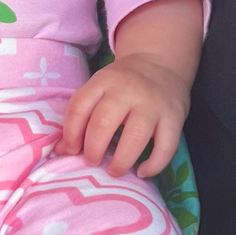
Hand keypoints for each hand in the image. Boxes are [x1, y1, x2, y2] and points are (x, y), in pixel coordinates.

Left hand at [60, 52, 190, 177]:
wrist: (160, 62)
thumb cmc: (123, 83)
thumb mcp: (98, 89)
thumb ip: (80, 116)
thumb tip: (61, 150)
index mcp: (104, 80)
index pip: (79, 107)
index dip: (70, 133)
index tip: (72, 150)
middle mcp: (128, 90)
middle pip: (104, 122)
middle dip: (93, 149)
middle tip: (92, 162)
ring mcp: (153, 103)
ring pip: (135, 136)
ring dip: (121, 161)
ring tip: (114, 171)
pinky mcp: (175, 116)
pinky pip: (166, 146)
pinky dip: (153, 165)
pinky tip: (142, 172)